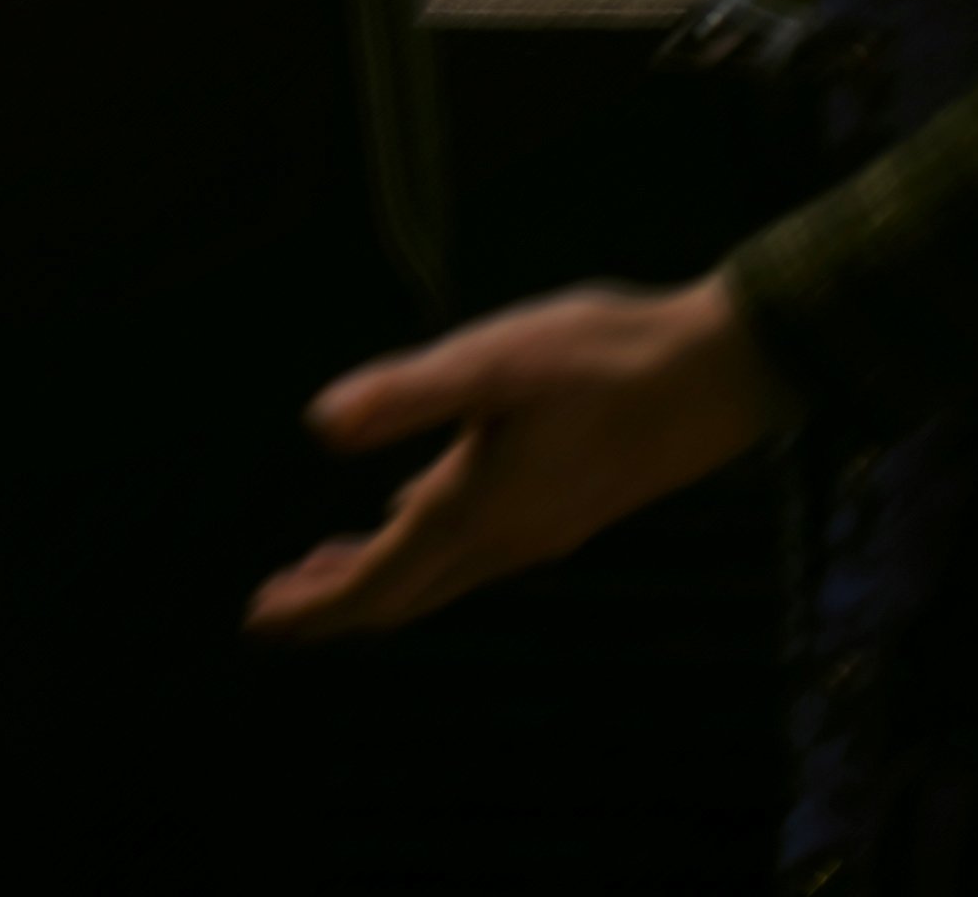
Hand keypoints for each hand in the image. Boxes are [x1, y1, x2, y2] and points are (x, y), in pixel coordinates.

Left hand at [247, 276, 780, 640]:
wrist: (718, 373)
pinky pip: (472, 549)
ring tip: (320, 571)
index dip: (317, 604)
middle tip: (272, 612)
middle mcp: (507, 538)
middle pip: (404, 592)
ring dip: (377, 576)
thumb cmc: (604, 359)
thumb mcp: (492, 361)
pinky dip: (420, 547)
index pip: (381, 580)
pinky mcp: (564, 506)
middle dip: (335, 603)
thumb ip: (405, 395)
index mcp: (477, 510)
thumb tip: (321, 426)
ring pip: (439, 572)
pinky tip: (408, 517)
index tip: (260, 619)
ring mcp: (541, 528)